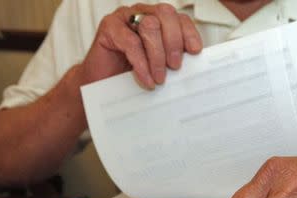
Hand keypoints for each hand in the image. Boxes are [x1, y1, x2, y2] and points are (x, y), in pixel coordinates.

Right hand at [80, 3, 201, 87]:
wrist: (102, 85)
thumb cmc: (129, 74)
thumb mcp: (158, 67)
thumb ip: (172, 60)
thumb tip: (193, 65)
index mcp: (158, 21)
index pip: (178, 18)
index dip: (189, 33)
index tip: (195, 51)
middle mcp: (142, 14)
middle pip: (165, 15)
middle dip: (174, 43)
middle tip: (175, 67)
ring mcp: (125, 17)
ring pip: (149, 25)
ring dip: (158, 55)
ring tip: (159, 78)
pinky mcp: (109, 27)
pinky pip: (130, 42)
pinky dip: (141, 63)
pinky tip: (145, 79)